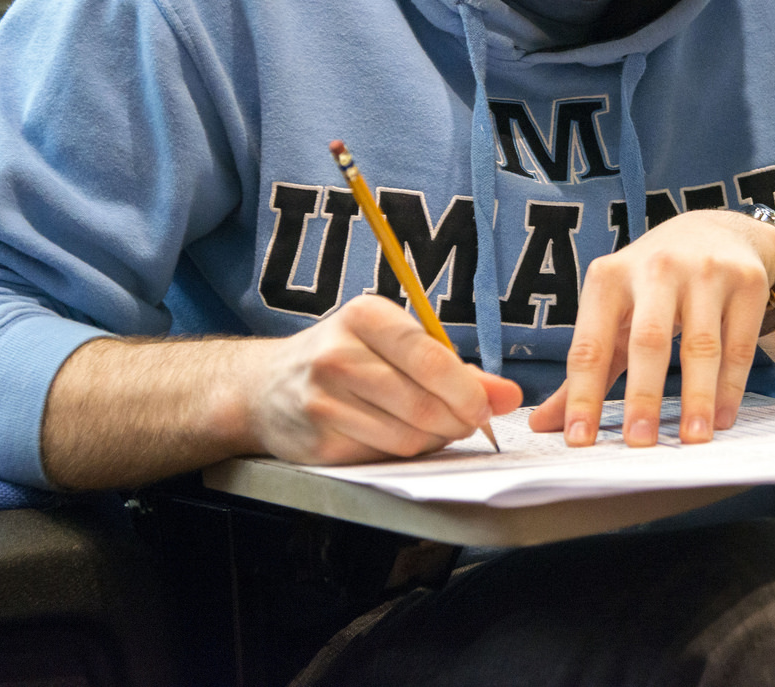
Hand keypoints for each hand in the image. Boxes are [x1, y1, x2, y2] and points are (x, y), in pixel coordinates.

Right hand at [248, 295, 521, 464]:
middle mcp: (338, 356)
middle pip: (422, 405)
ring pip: (407, 438)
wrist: (266, 387)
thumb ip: (455, 368)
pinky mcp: (319, 443)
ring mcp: (324, 402)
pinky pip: (383, 457)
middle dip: (457, 421)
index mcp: (364, 316)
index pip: (429, 358)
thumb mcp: (394, 344)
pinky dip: (405, 454)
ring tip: (434, 427)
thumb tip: (509, 396)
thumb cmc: (345, 358)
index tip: (485, 406)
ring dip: (434, 440)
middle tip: (467, 423)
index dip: (467, 390)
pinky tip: (401, 437)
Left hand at [530, 209, 774, 449]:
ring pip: (700, 345)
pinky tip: (721, 418)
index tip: (581, 439)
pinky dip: (730, 386)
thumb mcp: (613, 311)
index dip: (584, 395)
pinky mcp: (746, 281)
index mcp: (610, 277)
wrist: (713, 231)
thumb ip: (585, 367)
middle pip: (648, 340)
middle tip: (639, 443)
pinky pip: (738, 344)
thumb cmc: (651, 283)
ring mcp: (705, 271)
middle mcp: (656, 268)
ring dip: (697, 397)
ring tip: (692, 439)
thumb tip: (542, 423)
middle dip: (643, 396)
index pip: (591, 345)